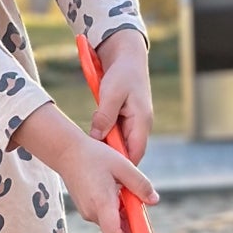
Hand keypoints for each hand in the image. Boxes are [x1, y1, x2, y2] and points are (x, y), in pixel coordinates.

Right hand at [9, 102, 158, 232]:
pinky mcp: (84, 208)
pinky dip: (113, 209)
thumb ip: (140, 185)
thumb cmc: (94, 156)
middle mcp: (92, 212)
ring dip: (123, 213)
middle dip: (131, 223)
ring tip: (123, 189)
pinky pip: (103, 215)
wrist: (66, 151)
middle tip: (138, 203)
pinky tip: (113, 189)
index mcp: (102, 204)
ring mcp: (86, 212)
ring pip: (110, 223)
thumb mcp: (123, 166)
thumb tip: (154, 201)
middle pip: (116, 231)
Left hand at [91, 30, 153, 163]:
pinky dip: (103, 138)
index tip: (106, 175)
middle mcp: (140, 126)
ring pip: (119, 144)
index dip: (123, 167)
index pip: (136, 153)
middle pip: (127, 152)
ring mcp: (133, 123)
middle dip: (112, 160)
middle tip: (93, 168)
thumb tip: (97, 137)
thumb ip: (104, 116)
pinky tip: (91, 141)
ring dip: (105, 148)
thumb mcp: (111, 93)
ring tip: (90, 156)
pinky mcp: (124, 120)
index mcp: (142, 121)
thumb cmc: (121, 73)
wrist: (126, 58)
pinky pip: (114, 135)